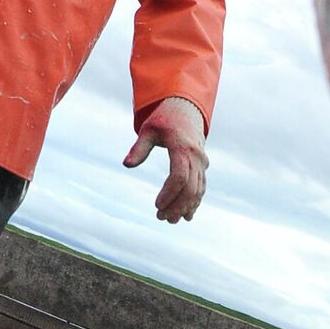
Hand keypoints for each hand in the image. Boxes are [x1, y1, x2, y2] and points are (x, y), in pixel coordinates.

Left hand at [122, 96, 207, 223]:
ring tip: (171, 220)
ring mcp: (202, 162)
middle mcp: (196, 156)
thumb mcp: (148, 129)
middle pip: (190, 187)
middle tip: (162, 218)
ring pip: (198, 189)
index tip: (156, 205)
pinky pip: (201, 186)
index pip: (179, 176)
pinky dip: (195, 201)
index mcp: (182, 147)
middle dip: (177, 206)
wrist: (186, 108)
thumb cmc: (164, 118)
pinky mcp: (203, 166)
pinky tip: (187, 215)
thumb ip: (139, 148)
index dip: (169, 193)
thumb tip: (126, 164)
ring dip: (186, 207)